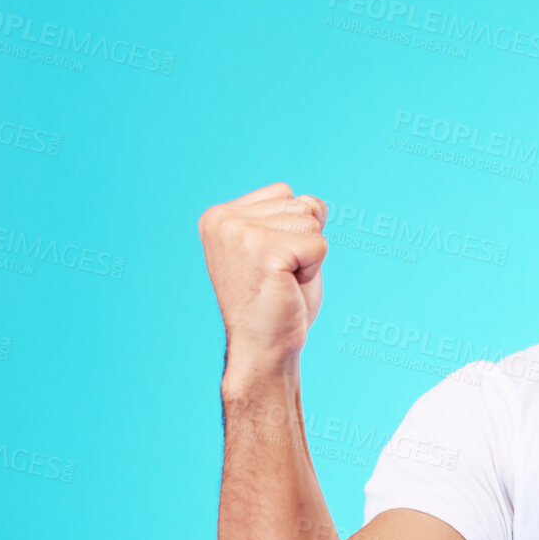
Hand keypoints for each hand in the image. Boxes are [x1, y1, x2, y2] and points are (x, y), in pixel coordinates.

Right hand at [198, 181, 328, 377]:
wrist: (264, 346)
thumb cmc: (276, 301)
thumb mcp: (279, 247)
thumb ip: (290, 217)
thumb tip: (315, 203)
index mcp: (220, 215)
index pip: (286, 193)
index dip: (294, 231)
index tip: (272, 263)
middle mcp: (223, 218)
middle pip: (301, 205)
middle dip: (303, 243)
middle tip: (280, 276)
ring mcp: (240, 232)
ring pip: (311, 223)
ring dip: (308, 257)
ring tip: (283, 280)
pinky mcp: (263, 250)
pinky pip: (318, 245)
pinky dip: (313, 269)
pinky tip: (287, 286)